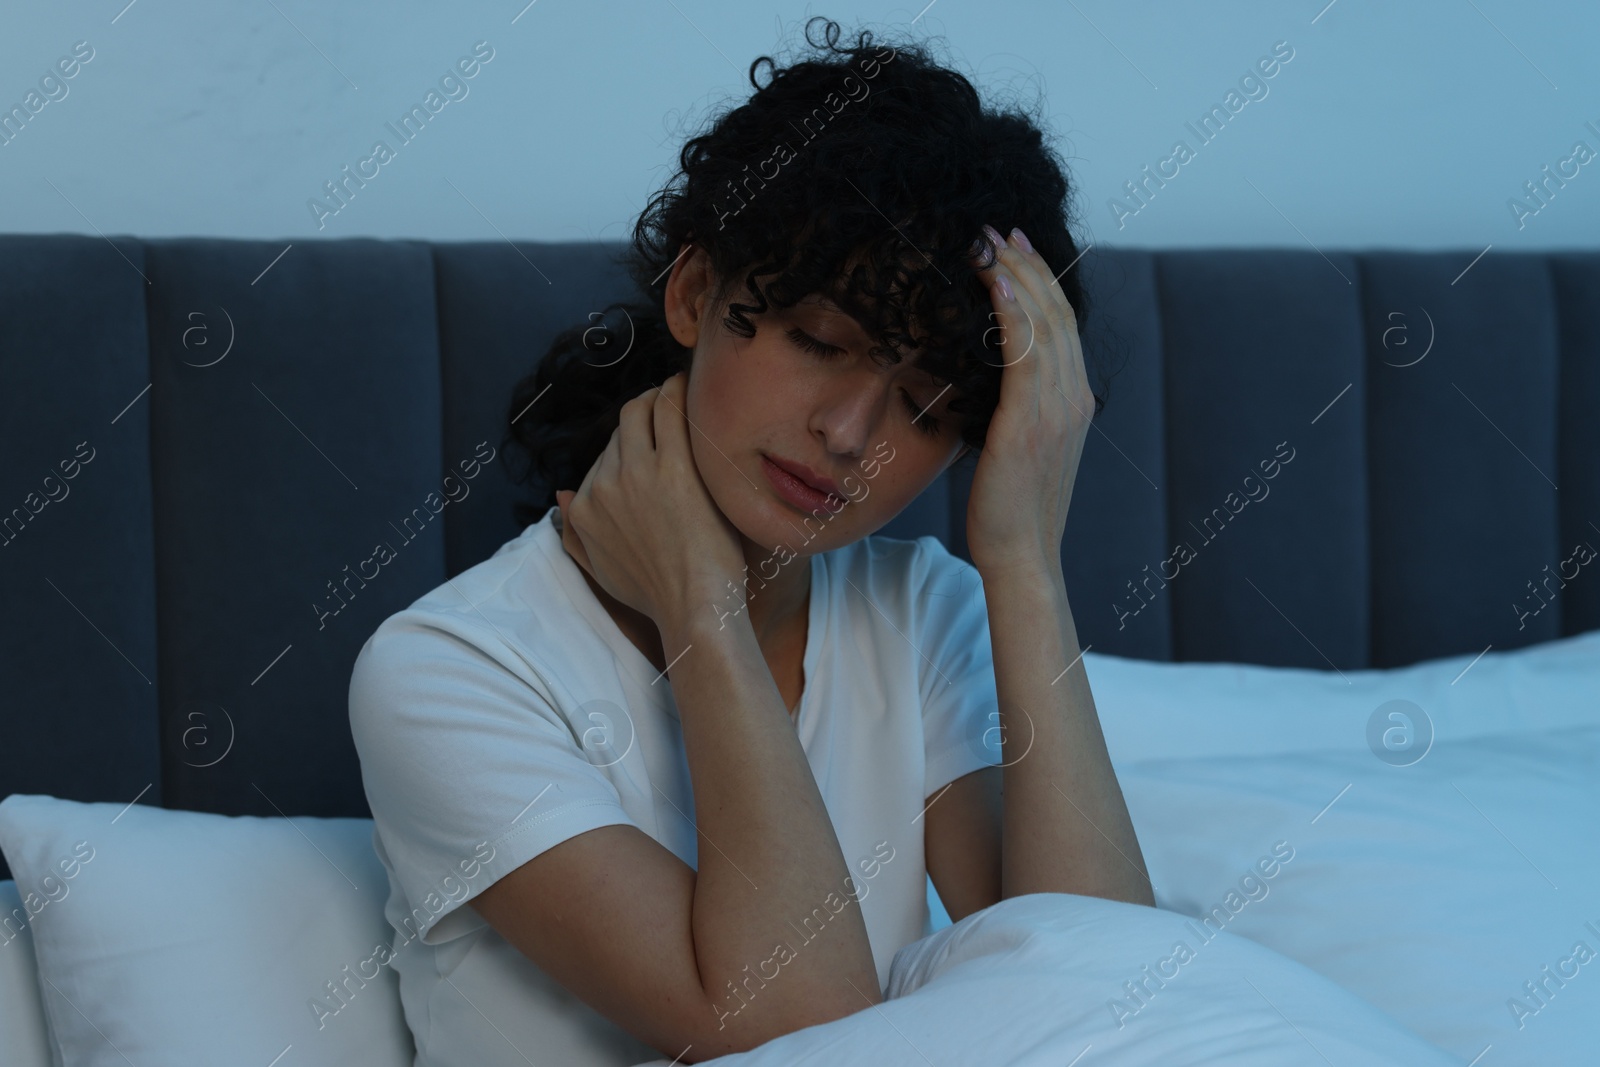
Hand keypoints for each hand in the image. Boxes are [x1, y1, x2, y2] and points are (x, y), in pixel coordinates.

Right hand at [554, 371, 745, 626]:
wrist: (693, 606)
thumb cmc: (655, 595)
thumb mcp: (600, 570)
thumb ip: (574, 536)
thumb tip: (562, 495)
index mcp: (584, 508)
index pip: (601, 457)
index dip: (626, 446)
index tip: (647, 441)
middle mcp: (603, 484)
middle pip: (619, 431)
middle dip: (641, 418)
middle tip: (664, 409)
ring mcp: (638, 471)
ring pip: (640, 410)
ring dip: (657, 398)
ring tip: (677, 394)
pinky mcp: (675, 464)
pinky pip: (670, 409)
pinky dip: (677, 392)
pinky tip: (688, 387)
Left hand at [963, 225, 1093, 579]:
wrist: (1021, 556)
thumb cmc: (1008, 510)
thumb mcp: (1017, 450)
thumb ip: (1015, 411)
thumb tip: (991, 385)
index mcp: (1074, 404)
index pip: (1062, 326)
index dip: (1040, 281)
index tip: (1015, 249)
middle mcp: (1074, 398)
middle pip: (1058, 313)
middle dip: (1028, 264)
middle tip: (998, 228)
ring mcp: (1058, 409)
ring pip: (1044, 322)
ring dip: (1016, 274)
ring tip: (988, 240)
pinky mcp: (1031, 421)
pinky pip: (1026, 352)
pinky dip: (1014, 310)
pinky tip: (995, 281)